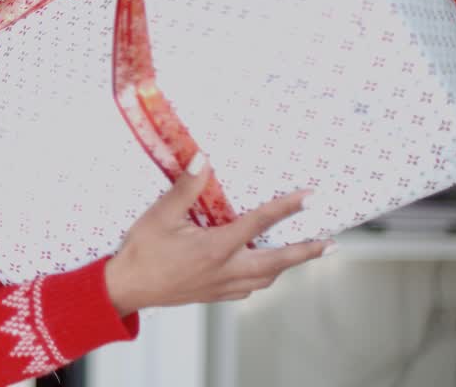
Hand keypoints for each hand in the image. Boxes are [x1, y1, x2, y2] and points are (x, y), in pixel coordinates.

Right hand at [103, 154, 332, 315]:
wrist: (125, 288)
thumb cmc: (141, 252)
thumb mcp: (160, 215)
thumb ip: (186, 188)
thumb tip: (204, 159)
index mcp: (216, 248)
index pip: (259, 223)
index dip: (287, 207)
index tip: (310, 196)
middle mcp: (226, 270)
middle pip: (277, 262)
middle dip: (306, 252)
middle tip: (330, 244)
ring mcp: (221, 286)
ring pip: (265, 278)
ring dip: (286, 266)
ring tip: (300, 254)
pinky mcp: (212, 295)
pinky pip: (248, 290)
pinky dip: (261, 279)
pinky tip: (259, 273)